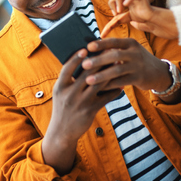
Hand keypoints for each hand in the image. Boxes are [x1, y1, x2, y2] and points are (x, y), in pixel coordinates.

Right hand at [42, 49, 121, 173]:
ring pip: (98, 84)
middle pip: (86, 73)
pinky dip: (114, 91)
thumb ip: (68, 80)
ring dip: (109, 73)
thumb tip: (82, 63)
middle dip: (99, 61)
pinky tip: (121, 85)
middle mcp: (69, 93)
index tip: (85, 49)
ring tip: (118, 65)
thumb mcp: (60, 93)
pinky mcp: (90, 110)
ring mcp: (80, 102)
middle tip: (109, 52)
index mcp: (60, 87)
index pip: (67, 68)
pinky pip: (105, 97)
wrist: (62, 132)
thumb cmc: (63, 108)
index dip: (76, 58)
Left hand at [80, 38, 176, 96]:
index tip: (88, 47)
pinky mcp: (139, 78)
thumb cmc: (137, 60)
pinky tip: (99, 88)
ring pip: (117, 70)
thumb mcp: (130, 51)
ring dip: (101, 76)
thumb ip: (115, 49)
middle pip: (114, 55)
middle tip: (84, 65)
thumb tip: (91, 49)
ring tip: (88, 80)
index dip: (101, 44)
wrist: (159, 72)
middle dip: (98, 60)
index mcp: (130, 43)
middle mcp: (135, 53)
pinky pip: (121, 82)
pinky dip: (109, 85)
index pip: (114, 41)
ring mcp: (138, 66)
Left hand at [104, 0, 178, 39]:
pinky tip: (125, 6)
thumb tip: (105, 31)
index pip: (113, 4)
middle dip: (112, 2)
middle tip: (116, 13)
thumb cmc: (144, 21)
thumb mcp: (127, 21)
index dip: (110, 10)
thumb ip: (117, 23)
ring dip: (118, 0)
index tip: (107, 27)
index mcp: (125, 3)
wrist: (154, 22)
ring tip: (119, 11)